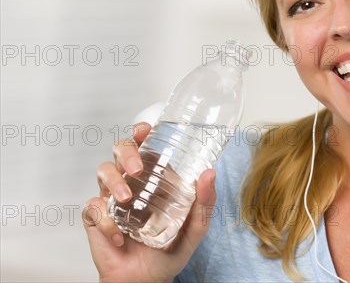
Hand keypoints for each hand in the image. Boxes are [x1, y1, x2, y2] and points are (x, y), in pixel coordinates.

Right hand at [83, 122, 216, 282]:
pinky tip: (119, 236)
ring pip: (103, 170)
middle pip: (121, 150)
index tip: (145, 129)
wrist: (146, 281)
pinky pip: (92, 207)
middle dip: (126, 152)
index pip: (145, 146)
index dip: (141, 133)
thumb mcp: (195, 228)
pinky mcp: (96, 217)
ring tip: (126, 199)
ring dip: (113, 181)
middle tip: (137, 169)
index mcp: (155, 179)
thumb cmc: (169, 252)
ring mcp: (112, 199)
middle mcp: (133, 183)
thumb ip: (204, 203)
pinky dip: (105, 220)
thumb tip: (209, 173)